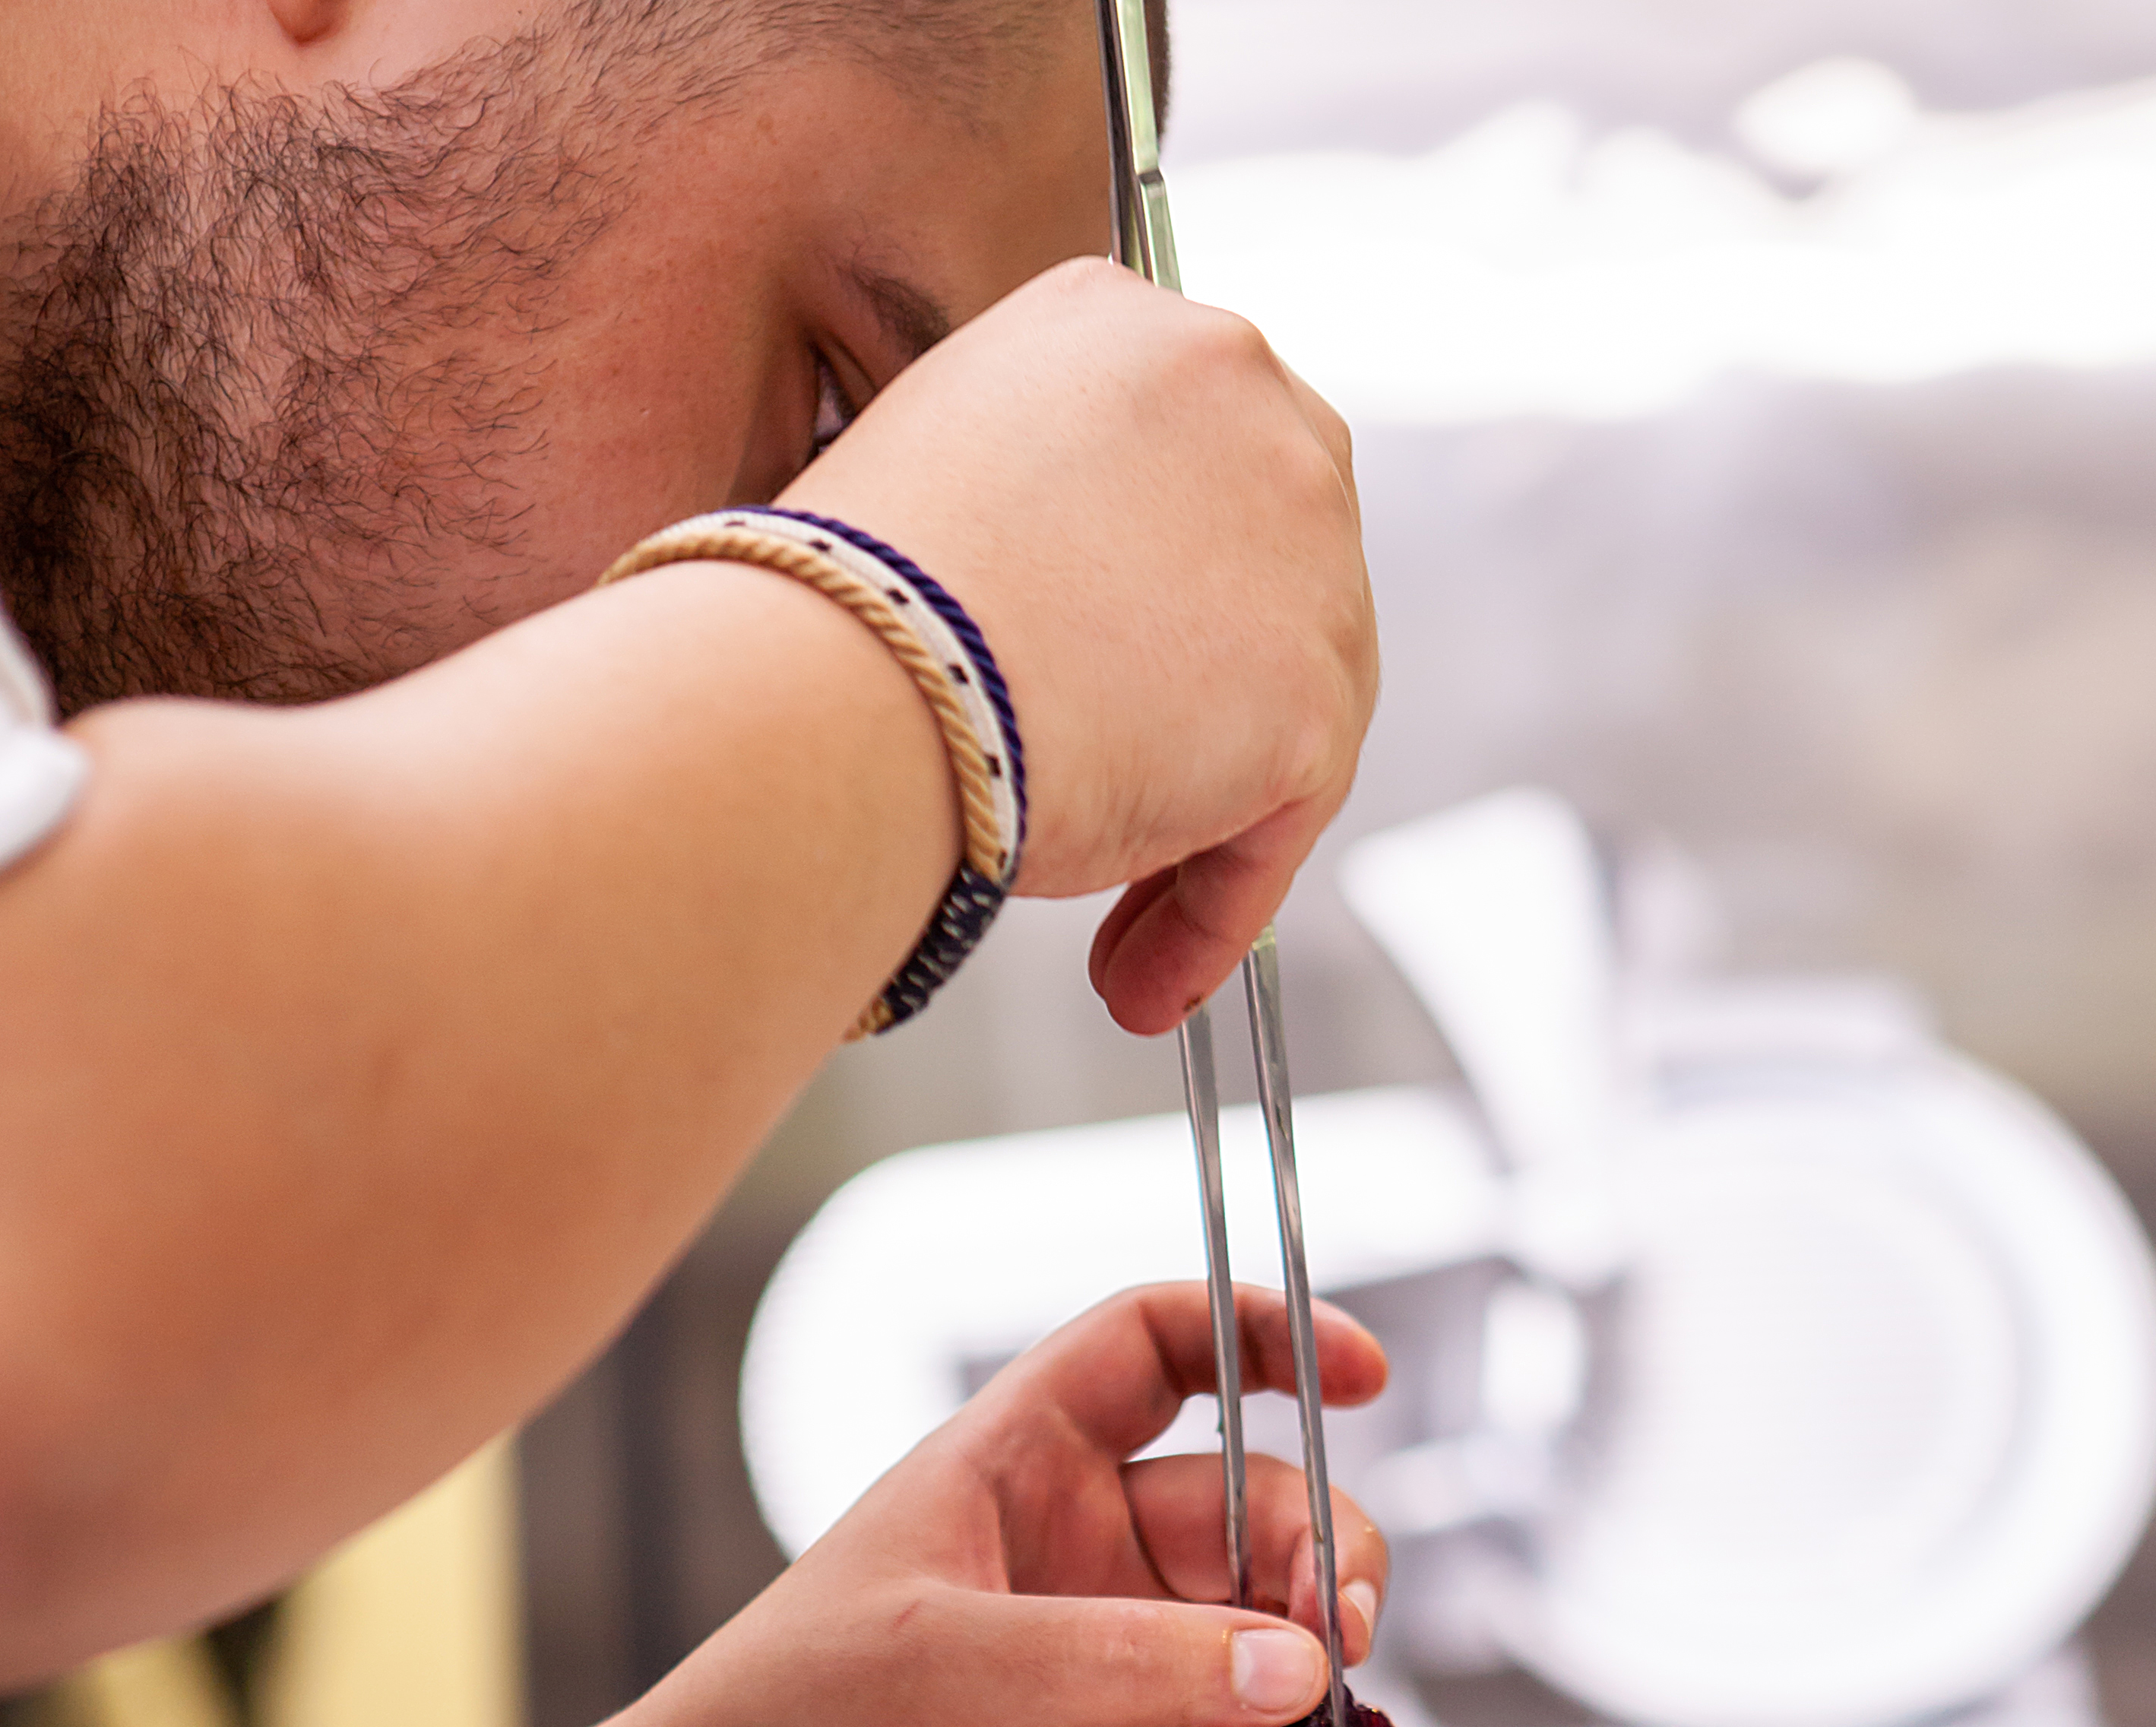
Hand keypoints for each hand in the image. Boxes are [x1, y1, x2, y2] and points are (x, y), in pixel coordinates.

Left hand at [588, 1284, 1387, 1726]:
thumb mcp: (946, 1670)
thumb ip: (1129, 1663)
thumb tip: (1300, 1666)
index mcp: (1006, 1469)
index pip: (1152, 1349)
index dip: (1256, 1333)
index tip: (1363, 1373)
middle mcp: (1061, 1555)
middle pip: (1243, 1502)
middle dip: (1313, 1547)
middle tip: (1347, 1631)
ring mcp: (1090, 1669)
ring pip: (1255, 1628)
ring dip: (1314, 1658)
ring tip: (1330, 1716)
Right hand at [790, 262, 1376, 1032]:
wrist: (850, 682)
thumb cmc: (840, 610)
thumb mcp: (932, 491)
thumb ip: (1029, 521)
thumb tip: (1058, 638)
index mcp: (1127, 319)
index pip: (1190, 470)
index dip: (1159, 602)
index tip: (1108, 693)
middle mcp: (1242, 392)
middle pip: (1268, 580)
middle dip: (1202, 713)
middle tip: (1123, 820)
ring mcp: (1300, 544)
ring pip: (1284, 711)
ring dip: (1204, 831)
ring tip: (1112, 943)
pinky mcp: (1315, 694)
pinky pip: (1276, 829)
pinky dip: (1211, 914)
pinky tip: (1136, 978)